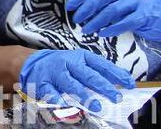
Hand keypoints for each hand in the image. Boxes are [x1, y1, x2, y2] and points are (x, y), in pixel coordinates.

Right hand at [19, 49, 134, 108]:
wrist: (33, 63)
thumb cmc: (65, 66)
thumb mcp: (82, 63)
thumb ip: (101, 72)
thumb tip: (126, 80)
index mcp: (80, 57)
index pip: (101, 64)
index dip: (115, 74)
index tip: (129, 84)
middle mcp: (68, 63)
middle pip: (87, 75)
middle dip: (103, 86)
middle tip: (116, 97)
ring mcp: (55, 72)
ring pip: (70, 84)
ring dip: (83, 95)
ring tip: (96, 107)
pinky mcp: (43, 82)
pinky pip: (51, 92)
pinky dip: (58, 100)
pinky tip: (66, 106)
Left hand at [67, 0, 160, 40]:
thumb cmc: (136, 7)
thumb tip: (80, 8)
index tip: (70, 7)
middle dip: (86, 9)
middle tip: (76, 20)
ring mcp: (137, 0)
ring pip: (111, 10)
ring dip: (96, 21)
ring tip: (86, 29)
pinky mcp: (144, 15)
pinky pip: (124, 23)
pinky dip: (111, 29)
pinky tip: (102, 34)